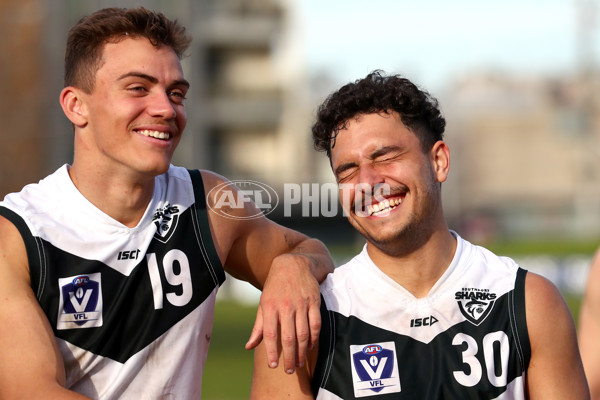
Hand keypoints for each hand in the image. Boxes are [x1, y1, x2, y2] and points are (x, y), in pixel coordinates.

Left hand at [245, 253, 321, 373]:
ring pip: (303, 333)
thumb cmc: (275, 287)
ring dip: (301, 351)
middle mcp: (285, 306)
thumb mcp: (263, 304)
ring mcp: (301, 304)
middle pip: (288, 337)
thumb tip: (249, 347)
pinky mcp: (314, 302)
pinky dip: (314, 338)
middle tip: (288, 370)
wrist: (293, 265)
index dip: (271, 351)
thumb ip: (258, 327)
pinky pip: (316, 324)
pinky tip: (310, 348)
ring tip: (299, 363)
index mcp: (270, 307)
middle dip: (288, 357)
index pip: (269, 334)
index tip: (273, 366)